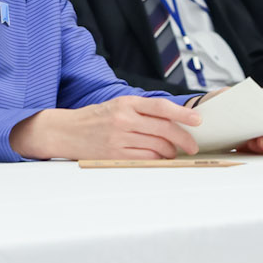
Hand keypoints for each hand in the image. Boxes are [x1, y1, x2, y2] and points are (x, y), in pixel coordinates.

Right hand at [10, 96, 202, 160]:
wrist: (66, 132)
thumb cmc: (95, 119)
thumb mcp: (117, 106)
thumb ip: (142, 111)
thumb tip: (173, 119)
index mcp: (126, 103)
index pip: (161, 107)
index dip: (182, 114)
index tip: (197, 120)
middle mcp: (123, 119)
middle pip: (164, 129)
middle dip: (184, 139)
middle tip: (192, 146)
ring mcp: (119, 138)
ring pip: (158, 146)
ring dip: (170, 151)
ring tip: (171, 152)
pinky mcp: (116, 155)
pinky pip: (146, 159)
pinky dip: (157, 160)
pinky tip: (158, 158)